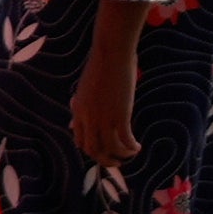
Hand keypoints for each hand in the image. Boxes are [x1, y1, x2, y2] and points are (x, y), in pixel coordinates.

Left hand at [71, 34, 141, 168]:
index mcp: (78, 111)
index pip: (81, 142)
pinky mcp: (120, 116)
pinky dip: (131, 148)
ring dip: (121, 156)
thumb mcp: (84, 87)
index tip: (104, 151)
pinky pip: (125, 141)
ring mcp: (104, 118)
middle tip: (117, 161)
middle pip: (94, 151)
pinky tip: (138, 147)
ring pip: (111, 149)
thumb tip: (74, 111)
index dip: (92, 150)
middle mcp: (88, 118)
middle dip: (106, 160)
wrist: (111, 52)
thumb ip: (81, 103)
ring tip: (130, 153)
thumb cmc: (101, 64)